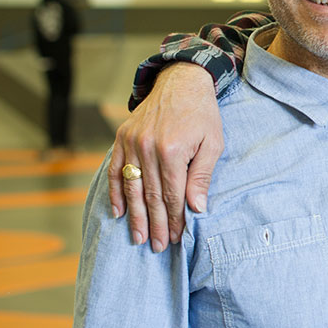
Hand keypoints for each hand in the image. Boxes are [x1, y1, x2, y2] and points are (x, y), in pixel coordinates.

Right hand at [107, 63, 222, 251]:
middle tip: (156, 246)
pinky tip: (118, 212)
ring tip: (137, 238)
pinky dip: (115, 193)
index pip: (172, 195)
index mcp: (172, 151)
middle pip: (151, 196)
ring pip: (131, 188)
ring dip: (134, 216)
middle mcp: (148, 148)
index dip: (173, 219)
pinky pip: (115, 170)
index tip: (174, 239)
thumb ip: (201, 176)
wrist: (181, 81)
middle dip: (154, 224)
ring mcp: (131, 143)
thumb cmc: (202, 114)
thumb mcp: (213, 143)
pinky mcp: (122, 138)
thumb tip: (196, 209)